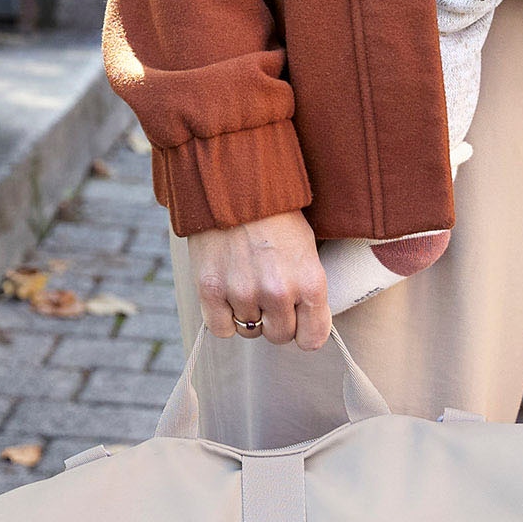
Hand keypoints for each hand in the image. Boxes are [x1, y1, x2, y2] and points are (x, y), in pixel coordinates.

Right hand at [187, 212, 330, 350]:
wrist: (234, 182)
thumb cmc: (275, 214)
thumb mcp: (307, 247)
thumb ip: (308, 288)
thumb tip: (306, 323)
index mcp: (310, 281)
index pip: (313, 338)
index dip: (305, 331)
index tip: (298, 320)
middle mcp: (278, 292)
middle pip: (279, 337)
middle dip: (276, 321)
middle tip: (269, 295)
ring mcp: (242, 292)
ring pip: (249, 332)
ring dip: (249, 314)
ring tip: (246, 282)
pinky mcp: (210, 290)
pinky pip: (221, 329)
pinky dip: (223, 317)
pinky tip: (227, 294)